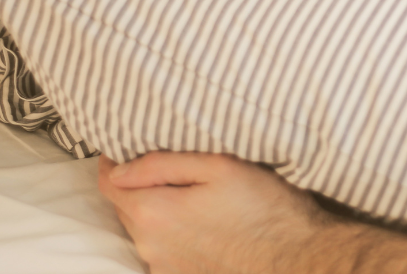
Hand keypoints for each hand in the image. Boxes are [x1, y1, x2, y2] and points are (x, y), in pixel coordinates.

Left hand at [98, 152, 332, 273]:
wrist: (297, 258)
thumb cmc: (263, 207)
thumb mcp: (218, 166)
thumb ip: (161, 164)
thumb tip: (118, 167)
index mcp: (152, 213)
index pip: (109, 183)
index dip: (112, 160)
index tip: (126, 145)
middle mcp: (149, 246)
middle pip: (125, 206)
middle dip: (137, 184)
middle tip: (167, 164)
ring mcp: (164, 266)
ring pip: (144, 229)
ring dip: (156, 209)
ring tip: (189, 193)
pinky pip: (163, 248)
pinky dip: (171, 231)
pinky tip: (200, 220)